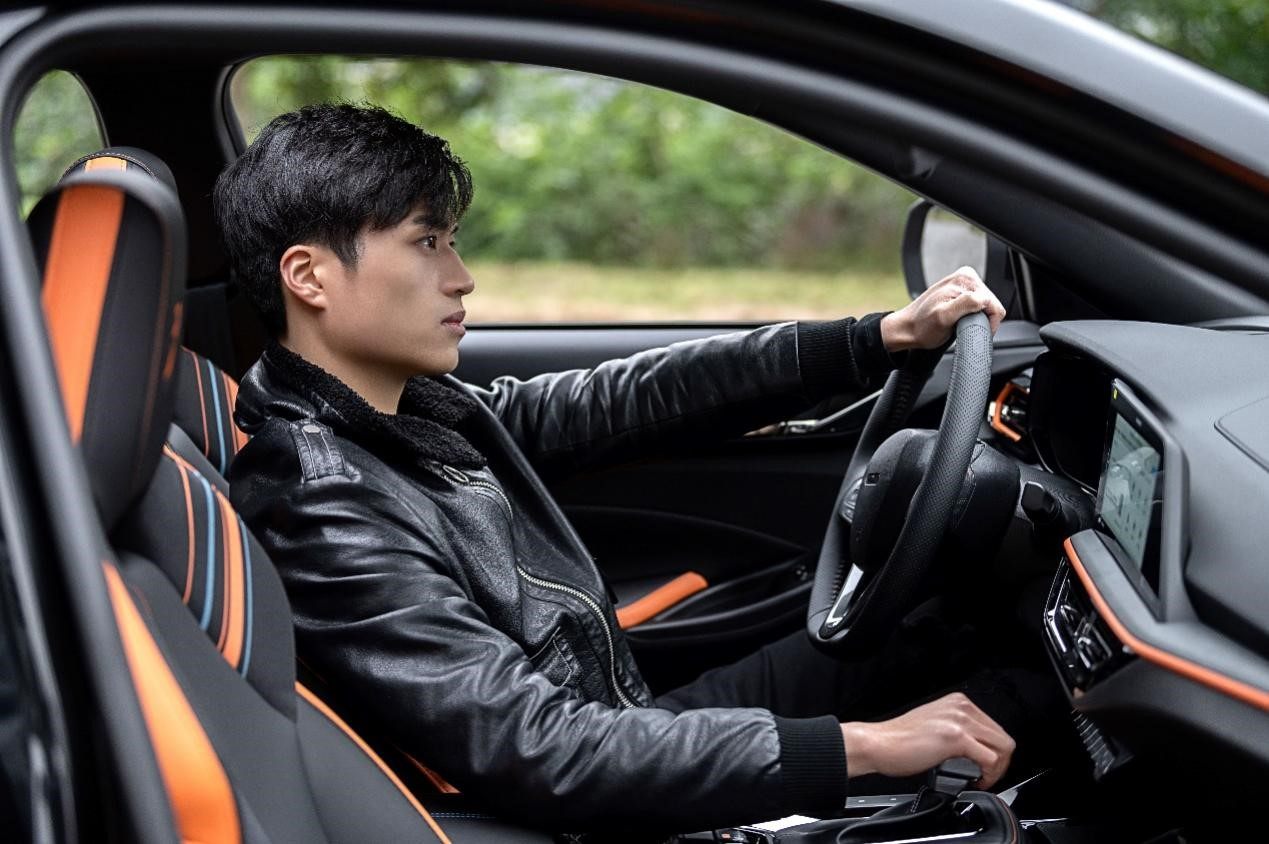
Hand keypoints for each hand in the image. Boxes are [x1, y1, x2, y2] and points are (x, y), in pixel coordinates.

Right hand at [840, 692, 1015, 788]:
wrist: (878, 744)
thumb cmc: (899, 739)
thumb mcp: (935, 724)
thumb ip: (958, 729)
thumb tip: (977, 749)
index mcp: (957, 702)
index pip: (994, 728)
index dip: (994, 752)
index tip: (984, 766)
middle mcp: (961, 707)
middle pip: (1003, 738)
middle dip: (1000, 763)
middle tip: (985, 776)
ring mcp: (959, 720)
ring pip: (1003, 748)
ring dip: (996, 770)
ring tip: (980, 779)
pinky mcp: (956, 737)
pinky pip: (990, 759)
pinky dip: (988, 775)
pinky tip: (973, 779)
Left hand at [880, 267, 1005, 352]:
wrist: (907, 328)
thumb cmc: (922, 326)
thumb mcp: (944, 317)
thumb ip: (966, 304)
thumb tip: (983, 299)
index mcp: (965, 279)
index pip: (994, 304)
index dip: (987, 322)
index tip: (970, 329)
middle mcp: (966, 277)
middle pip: (991, 304)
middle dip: (980, 319)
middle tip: (960, 325)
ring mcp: (964, 283)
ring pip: (986, 307)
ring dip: (975, 318)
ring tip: (957, 322)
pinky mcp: (962, 292)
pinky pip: (979, 307)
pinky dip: (971, 316)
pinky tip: (958, 319)